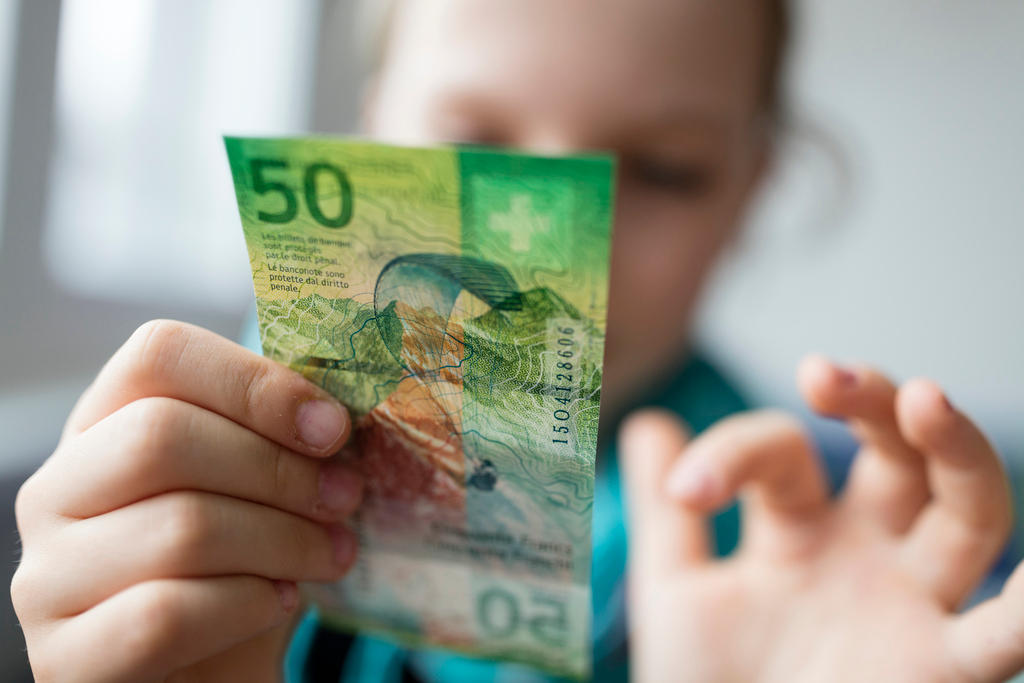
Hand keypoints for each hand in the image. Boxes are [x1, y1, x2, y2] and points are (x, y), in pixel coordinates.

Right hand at [12, 321, 362, 682]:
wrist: (211, 672)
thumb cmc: (241, 564)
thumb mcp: (261, 488)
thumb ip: (282, 438)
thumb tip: (331, 413)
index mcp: (104, 424)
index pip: (158, 355)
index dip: (255, 383)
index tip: (333, 427)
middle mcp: (56, 491)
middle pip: (162, 435)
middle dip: (279, 469)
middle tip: (344, 498)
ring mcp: (47, 577)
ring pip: (179, 528)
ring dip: (284, 541)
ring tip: (330, 554)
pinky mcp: (65, 657)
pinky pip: (166, 615)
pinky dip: (247, 605)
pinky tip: (277, 602)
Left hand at [622, 355, 1022, 682]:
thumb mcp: (678, 594)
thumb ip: (668, 516)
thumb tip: (647, 422)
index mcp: (800, 528)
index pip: (785, 454)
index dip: (737, 453)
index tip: (688, 491)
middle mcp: (866, 553)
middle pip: (896, 456)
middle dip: (870, 402)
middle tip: (823, 374)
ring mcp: (910, 605)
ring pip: (968, 514)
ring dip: (958, 453)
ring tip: (926, 397)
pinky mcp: (941, 670)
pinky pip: (1002, 639)